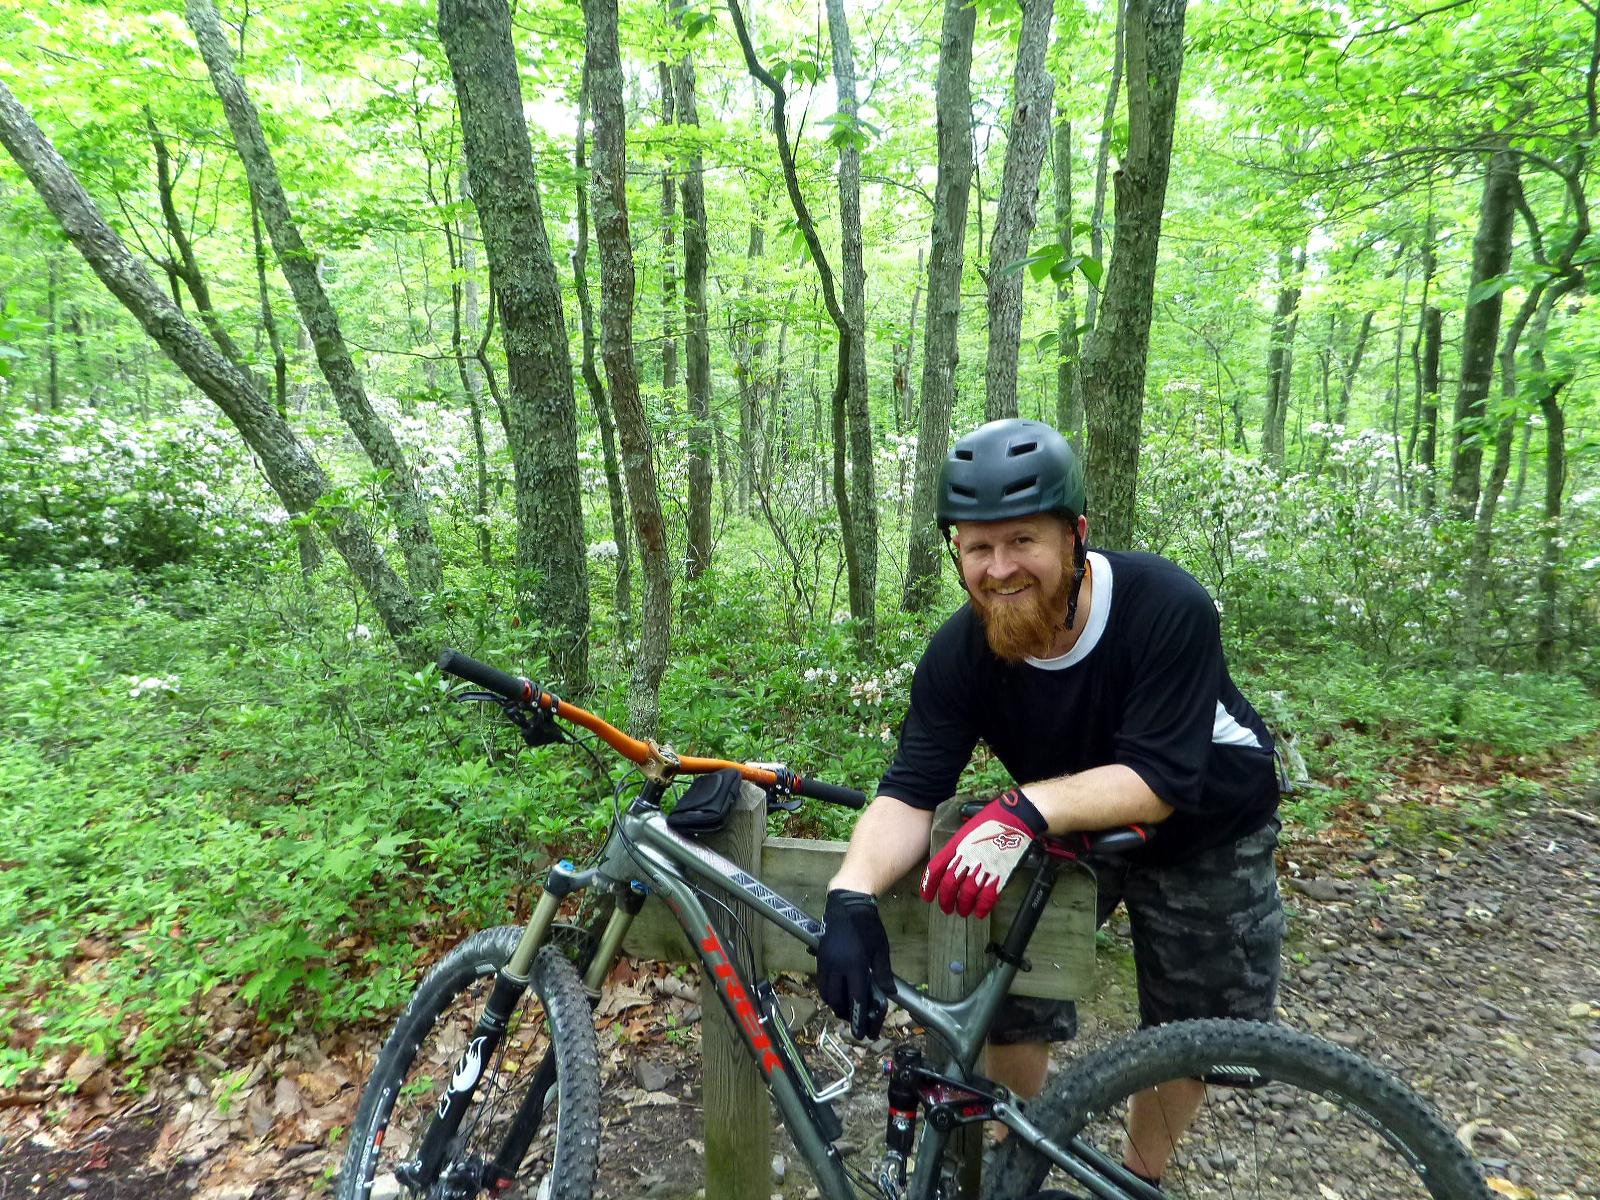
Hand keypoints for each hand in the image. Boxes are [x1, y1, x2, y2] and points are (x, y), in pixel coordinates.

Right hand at [815, 889, 895, 1038]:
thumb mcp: (881, 949)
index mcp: (855, 965)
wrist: (846, 905)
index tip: (861, 1034)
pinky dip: (828, 992)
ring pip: (827, 994)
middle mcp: (838, 967)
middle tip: (855, 1018)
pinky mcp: (819, 958)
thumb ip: (884, 973)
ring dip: (835, 1004)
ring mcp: (826, 963)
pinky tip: (836, 992)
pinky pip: (821, 983)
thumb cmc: (867, 926)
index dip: (859, 1018)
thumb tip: (890, 993)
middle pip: (838, 1001)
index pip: (856, 999)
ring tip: (845, 1007)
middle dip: (846, 1014)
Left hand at [920, 789, 1047, 917]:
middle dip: (946, 900)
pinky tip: (979, 913)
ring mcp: (984, 867)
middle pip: (949, 884)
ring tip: (962, 911)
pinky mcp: (1000, 874)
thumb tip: (952, 861)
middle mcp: (967, 858)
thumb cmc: (993, 820)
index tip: (927, 897)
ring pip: (967, 894)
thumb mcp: (967, 830)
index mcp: (956, 846)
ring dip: (963, 906)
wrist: (1018, 817)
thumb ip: (958, 847)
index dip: (928, 886)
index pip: (936, 869)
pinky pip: (988, 897)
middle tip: (946, 908)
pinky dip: (982, 908)